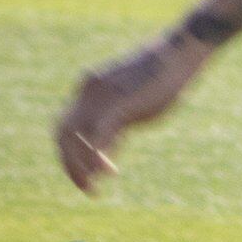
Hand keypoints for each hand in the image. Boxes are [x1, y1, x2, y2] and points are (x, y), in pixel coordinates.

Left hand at [57, 30, 214, 192]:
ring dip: (80, 166)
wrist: (179, 52)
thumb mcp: (134, 102)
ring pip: (76, 139)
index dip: (70, 152)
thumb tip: (105, 151)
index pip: (67, 126)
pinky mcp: (120, 106)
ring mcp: (101, 99)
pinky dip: (97, 158)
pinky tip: (108, 174)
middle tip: (83, 186)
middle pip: (63, 135)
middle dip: (68, 163)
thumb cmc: (162, 76)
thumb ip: (116, 123)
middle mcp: (87, 93)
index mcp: (88, 88)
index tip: (85, 171)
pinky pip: (99, 137)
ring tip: (92, 188)